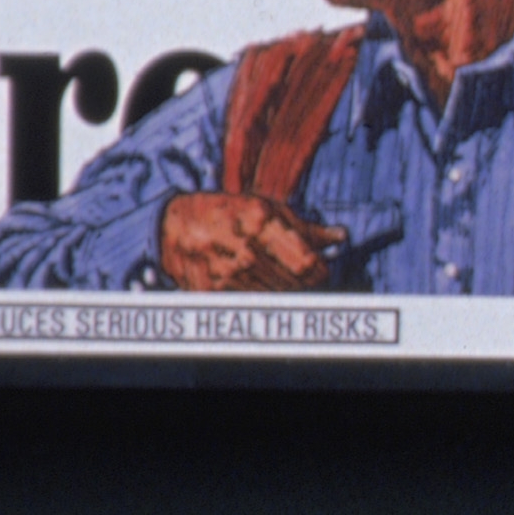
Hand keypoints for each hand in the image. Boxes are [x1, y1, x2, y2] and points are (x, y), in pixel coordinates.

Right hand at [156, 190, 350, 292]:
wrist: (173, 222)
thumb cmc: (229, 213)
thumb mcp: (267, 209)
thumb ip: (306, 228)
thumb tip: (340, 238)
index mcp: (260, 222)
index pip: (308, 265)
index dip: (320, 272)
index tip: (318, 270)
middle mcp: (242, 249)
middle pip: (295, 285)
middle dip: (303, 283)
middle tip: (297, 276)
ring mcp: (224, 273)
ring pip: (274, 298)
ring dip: (281, 292)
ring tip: (270, 276)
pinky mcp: (209, 291)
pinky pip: (249, 305)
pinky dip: (257, 299)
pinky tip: (251, 284)